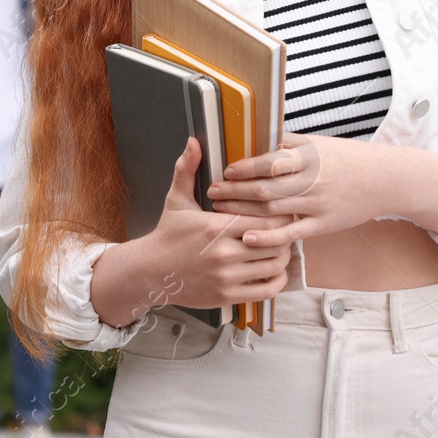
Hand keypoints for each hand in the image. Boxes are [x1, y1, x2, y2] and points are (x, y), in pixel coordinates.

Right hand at [145, 136, 295, 311]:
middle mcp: (223, 253)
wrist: (150, 272)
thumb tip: (193, 141)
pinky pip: (265, 290)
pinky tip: (275, 271)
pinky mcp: (227, 296)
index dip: (279, 214)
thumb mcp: (176, 200)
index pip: (264, 219)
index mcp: (215, 227)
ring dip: (282, 257)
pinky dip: (277, 281)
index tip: (282, 210)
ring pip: (273, 266)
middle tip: (287, 228)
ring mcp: (226, 277)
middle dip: (284, 235)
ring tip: (281, 247)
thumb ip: (187, 169)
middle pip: (274, 242)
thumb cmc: (167, 235)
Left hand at [207, 130, 371, 246]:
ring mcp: (317, 205)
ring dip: (242, 211)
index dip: (244, 168)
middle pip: (265, 188)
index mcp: (309, 157)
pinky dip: (267, 237)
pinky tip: (247, 237)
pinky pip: (290, 233)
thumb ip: (287, 142)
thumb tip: (257, 138)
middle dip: (234, 191)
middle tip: (212, 191)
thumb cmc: (348, 158)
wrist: (384, 180)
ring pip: (272, 210)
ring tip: (220, 208)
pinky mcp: (322, 225)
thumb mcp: (319, 143)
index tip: (226, 171)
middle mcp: (312, 181)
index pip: (269, 162)